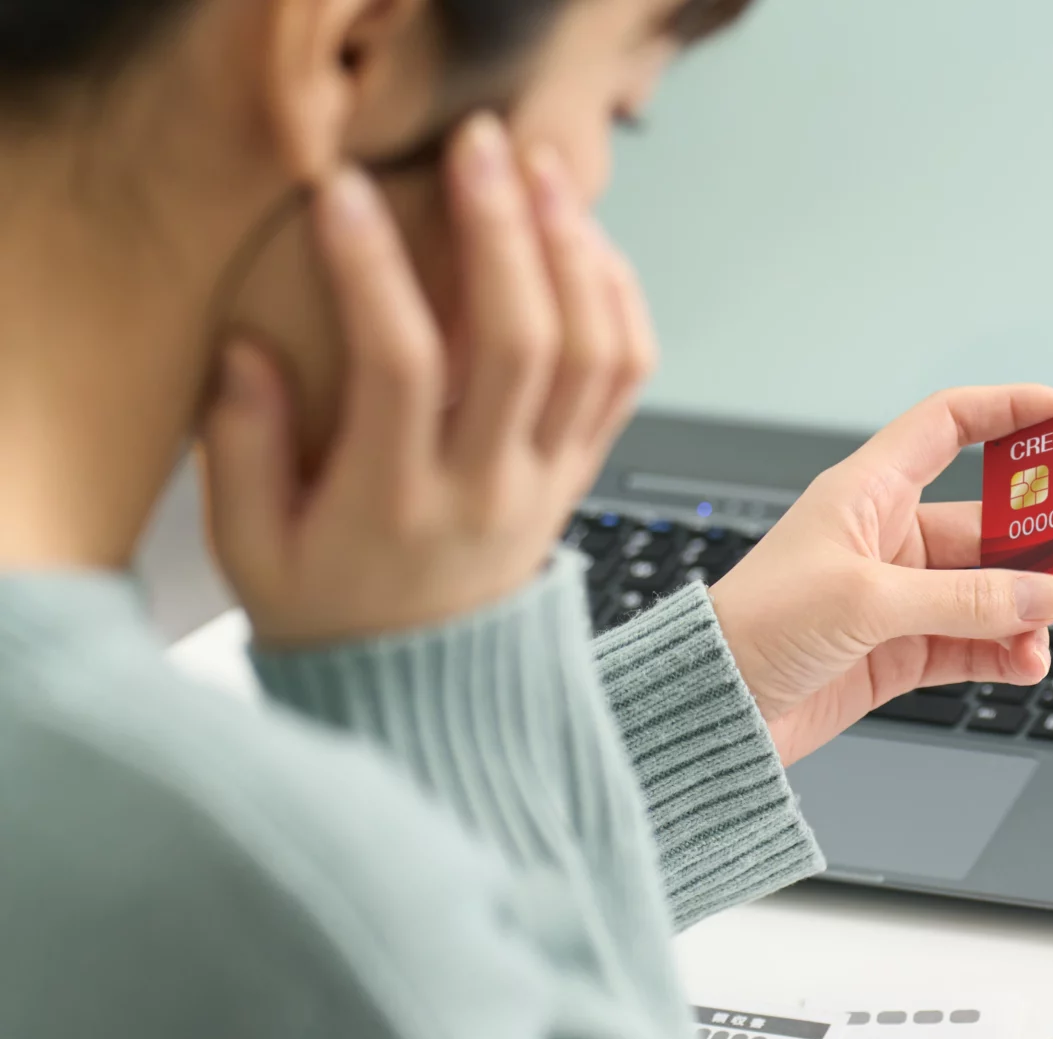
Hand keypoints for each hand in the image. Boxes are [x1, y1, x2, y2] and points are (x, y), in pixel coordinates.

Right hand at [202, 114, 652, 646]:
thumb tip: (243, 356)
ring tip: (544, 173)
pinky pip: (627, 382)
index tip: (342, 193)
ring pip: (592, 355)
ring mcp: (549, 481)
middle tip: (480, 145)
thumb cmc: (332, 612)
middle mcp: (490, 488)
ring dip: (574, 251)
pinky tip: (589, 244)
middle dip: (503, 232)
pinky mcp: (583, 476)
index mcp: (396, 503)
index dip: (374, 272)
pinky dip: (621, 304)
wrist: (427, 695)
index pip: (399, 369)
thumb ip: (242, 454)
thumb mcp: (253, 551)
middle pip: (522, 344)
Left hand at [708, 388, 1052, 766]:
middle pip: (993, 521)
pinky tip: (1026, 662)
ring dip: (1033, 607)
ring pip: (993, 589)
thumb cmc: (755, 627)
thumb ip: (966, 601)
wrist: (712, 706)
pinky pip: (976, 641)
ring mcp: (901, 595)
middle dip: (1048, 542)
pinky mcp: (902, 649)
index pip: (954, 424)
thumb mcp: (866, 602)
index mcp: (869, 492)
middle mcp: (890, 537)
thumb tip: (1044, 597)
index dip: (1016, 412)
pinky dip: (1007, 650)